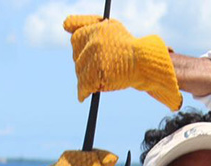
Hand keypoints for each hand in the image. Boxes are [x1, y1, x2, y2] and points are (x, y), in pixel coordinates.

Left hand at [64, 15, 181, 109]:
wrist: (145, 64)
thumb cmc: (129, 48)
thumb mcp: (111, 28)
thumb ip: (89, 24)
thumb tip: (65, 25)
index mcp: (97, 28)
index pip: (76, 36)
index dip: (80, 47)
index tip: (84, 54)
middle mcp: (94, 40)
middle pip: (77, 56)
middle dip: (83, 63)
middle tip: (95, 69)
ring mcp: (95, 57)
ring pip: (80, 71)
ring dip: (84, 78)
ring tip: (96, 81)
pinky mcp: (97, 73)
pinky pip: (83, 85)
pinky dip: (82, 92)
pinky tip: (83, 96)